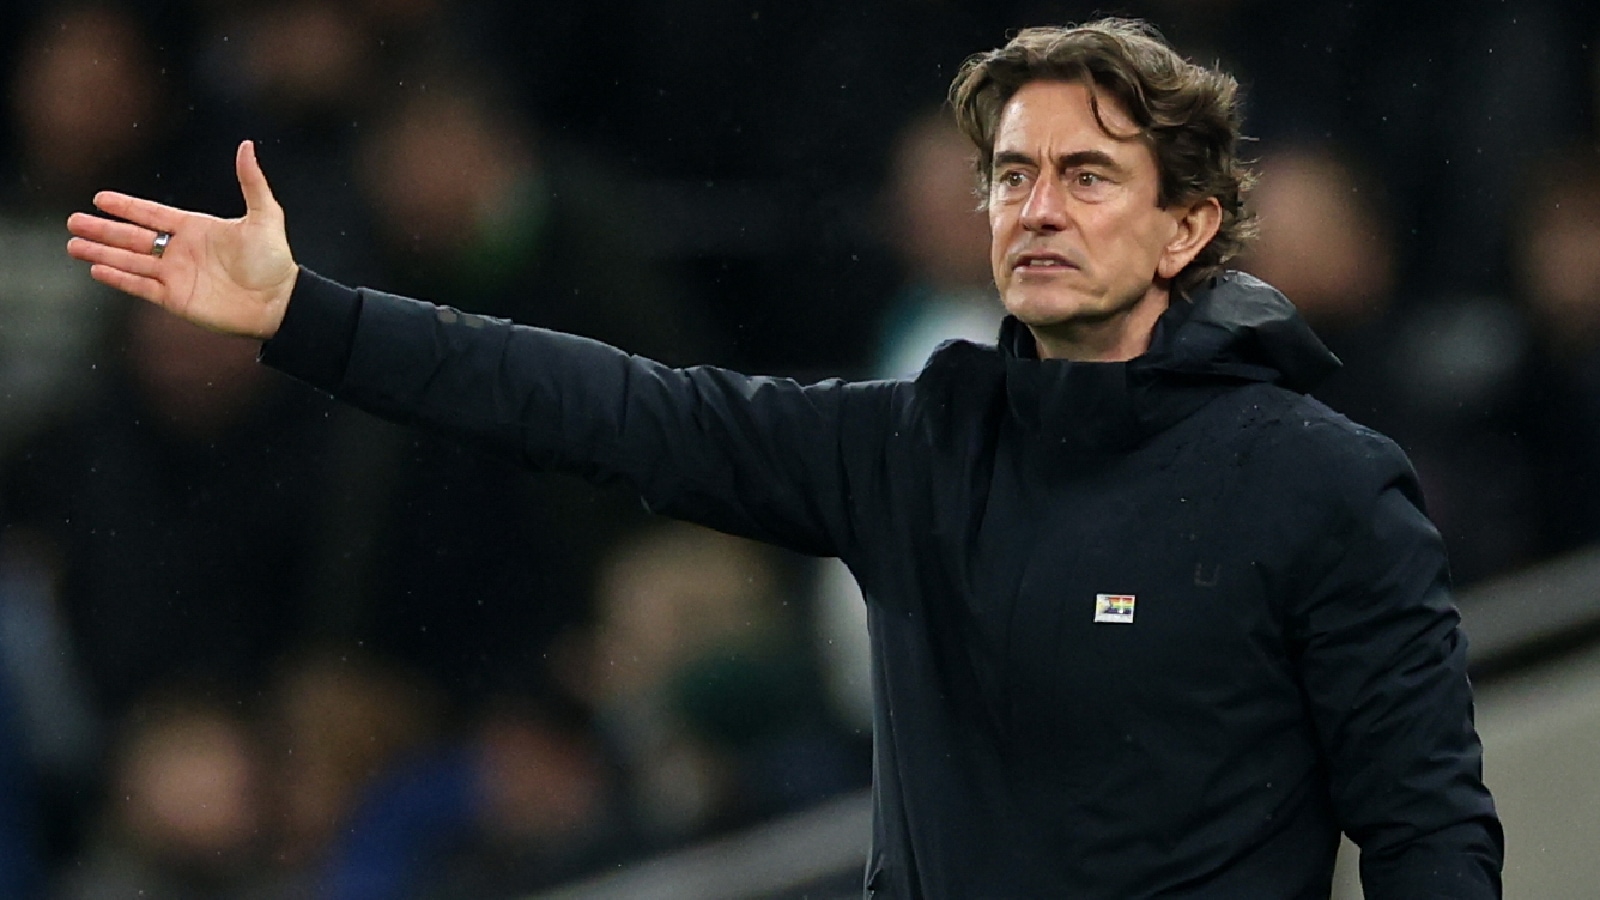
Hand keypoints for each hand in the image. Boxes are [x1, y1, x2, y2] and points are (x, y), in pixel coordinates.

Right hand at [66, 140, 297, 340]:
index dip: (127, 207)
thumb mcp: (265, 215)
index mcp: (195, 228)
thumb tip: (247, 145)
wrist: (279, 301)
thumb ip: (251, 182)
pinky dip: (119, 278)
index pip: (152, 214)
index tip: (99, 198)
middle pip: (132, 237)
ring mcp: (176, 275)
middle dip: (102, 229)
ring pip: (130, 261)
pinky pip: (141, 286)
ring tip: (73, 246)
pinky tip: (97, 269)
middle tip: (71, 221)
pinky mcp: (176, 299)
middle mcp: (180, 251)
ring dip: (101, 253)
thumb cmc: (274, 259)